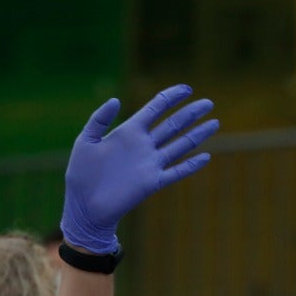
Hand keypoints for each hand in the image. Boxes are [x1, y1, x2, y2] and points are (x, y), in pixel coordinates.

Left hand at [60, 85, 218, 253]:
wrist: (83, 206)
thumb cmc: (81, 174)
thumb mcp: (85, 142)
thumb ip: (99, 119)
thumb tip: (116, 99)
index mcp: (129, 132)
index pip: (155, 109)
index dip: (171, 97)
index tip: (187, 88)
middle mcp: (143, 146)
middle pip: (173, 124)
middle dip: (190, 113)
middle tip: (208, 102)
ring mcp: (150, 164)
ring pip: (179, 145)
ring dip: (197, 134)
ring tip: (214, 122)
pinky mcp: (152, 182)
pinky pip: (176, 172)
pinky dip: (191, 166)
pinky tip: (206, 157)